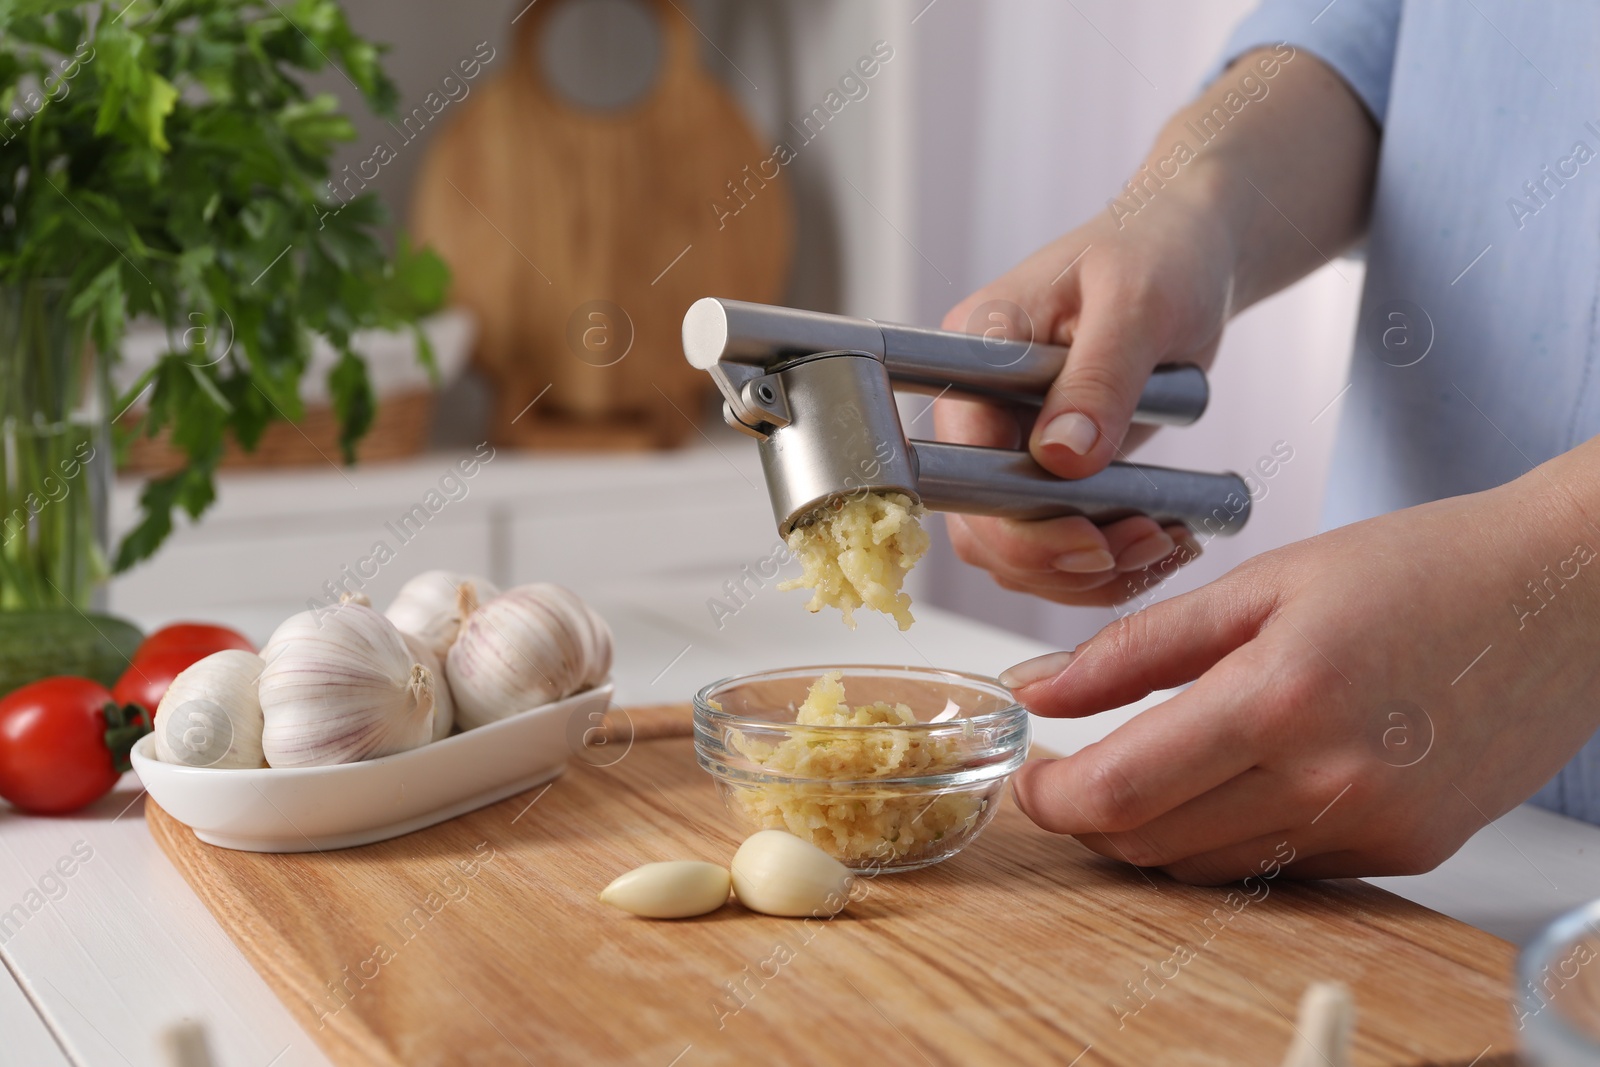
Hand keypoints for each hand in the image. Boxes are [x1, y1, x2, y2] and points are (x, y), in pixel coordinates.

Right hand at [935, 181, 1235, 604]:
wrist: (1189, 252)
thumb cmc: (1159, 252)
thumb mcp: (1138, 302)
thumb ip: (1100, 377)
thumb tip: (1062, 458)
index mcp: (976, 345)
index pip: (957, 457)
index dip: (1012, 518)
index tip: (1089, 538)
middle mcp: (976, 402)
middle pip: (975, 521)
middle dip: (1054, 558)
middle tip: (1138, 547)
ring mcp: (1008, 441)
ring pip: (1011, 549)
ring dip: (1083, 573)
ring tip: (1161, 544)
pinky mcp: (1044, 470)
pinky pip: (1051, 544)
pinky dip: (1103, 566)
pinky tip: (1157, 543)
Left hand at [999, 461, 1599, 881]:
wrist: (1563, 596)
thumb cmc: (1422, 567)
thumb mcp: (1264, 582)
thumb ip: (1137, 647)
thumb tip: (1040, 687)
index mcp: (1281, 699)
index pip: (1122, 790)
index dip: (1052, 795)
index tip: (1030, 775)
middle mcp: (1330, 782)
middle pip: (1154, 843)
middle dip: (1091, 815)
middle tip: (1072, 771)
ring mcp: (1373, 827)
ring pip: (1208, 868)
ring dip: (1154, 832)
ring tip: (1148, 768)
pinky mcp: (1404, 850)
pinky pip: (1278, 867)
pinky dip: (1231, 836)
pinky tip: (1236, 780)